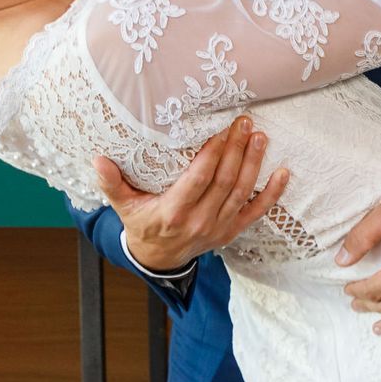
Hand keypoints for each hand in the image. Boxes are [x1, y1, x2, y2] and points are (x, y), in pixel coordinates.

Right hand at [93, 115, 289, 272]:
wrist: (158, 260)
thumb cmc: (141, 224)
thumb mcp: (122, 206)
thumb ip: (111, 184)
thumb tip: (98, 160)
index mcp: (172, 213)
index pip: (197, 180)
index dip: (212, 155)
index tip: (220, 130)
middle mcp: (199, 222)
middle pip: (223, 182)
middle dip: (236, 150)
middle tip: (244, 122)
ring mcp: (217, 228)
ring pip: (241, 193)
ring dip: (253, 163)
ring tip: (259, 136)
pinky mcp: (231, 232)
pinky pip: (256, 213)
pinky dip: (271, 194)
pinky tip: (283, 173)